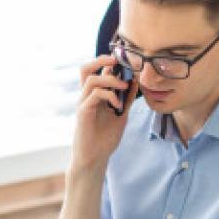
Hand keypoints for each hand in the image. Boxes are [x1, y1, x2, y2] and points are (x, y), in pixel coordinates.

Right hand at [70, 55, 137, 175]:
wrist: (94, 158)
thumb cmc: (105, 139)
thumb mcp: (121, 115)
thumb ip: (127, 100)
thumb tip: (135, 82)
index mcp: (95, 96)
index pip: (97, 71)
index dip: (110, 63)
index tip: (126, 63)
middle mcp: (86, 96)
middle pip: (86, 69)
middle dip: (101, 60)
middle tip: (116, 60)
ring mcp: (83, 103)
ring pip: (90, 78)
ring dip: (110, 79)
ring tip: (124, 86)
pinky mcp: (83, 112)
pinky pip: (94, 94)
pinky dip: (109, 95)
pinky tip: (118, 104)